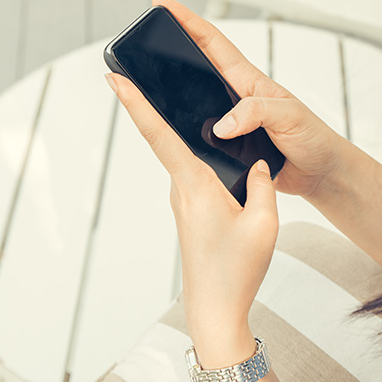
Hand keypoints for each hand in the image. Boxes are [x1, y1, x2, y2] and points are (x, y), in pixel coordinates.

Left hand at [105, 0, 281, 366]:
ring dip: (180, 132)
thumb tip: (258, 164)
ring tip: (183, 103)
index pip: (160, 135)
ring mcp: (183, 202)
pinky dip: (199, 157)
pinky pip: (193, 175)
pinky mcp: (190, 212)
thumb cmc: (237, 270)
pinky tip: (215, 153)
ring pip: (184, 158)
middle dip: (153, 106)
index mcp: (196, 185)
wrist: (216, 309)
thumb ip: (263, 184)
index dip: (136, 104)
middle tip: (141, 72)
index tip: (116, 78)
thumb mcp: (265, 222)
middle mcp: (182, 189)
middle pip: (166, 139)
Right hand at [150, 0, 348, 199]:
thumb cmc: (313, 138)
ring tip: (145, 83)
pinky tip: (168, 132)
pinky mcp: (228, 146)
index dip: (188, 21)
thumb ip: (257, 113)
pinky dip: (182, 132)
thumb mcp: (289, 116)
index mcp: (248, 81)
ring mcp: (231, 121)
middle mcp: (235, 97)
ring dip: (172, 94)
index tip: (163, 3)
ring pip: (193, 102)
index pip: (213, 42)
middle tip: (144, 36)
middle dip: (169, 48)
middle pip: (195, 67)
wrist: (321, 173)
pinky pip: (199, 135)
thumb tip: (222, 124)